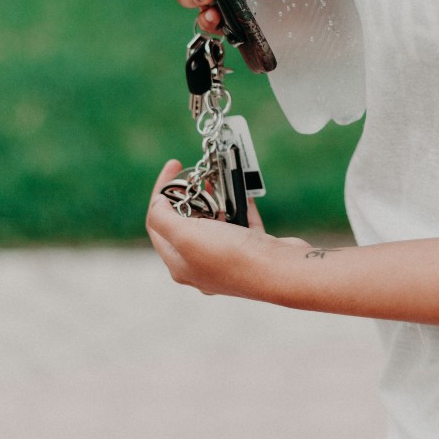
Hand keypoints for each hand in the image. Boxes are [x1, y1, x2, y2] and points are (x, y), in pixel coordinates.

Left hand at [146, 160, 312, 298]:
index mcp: (180, 264)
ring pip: (215, 222)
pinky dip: (239, 205)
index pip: (158, 224)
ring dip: (216, 198)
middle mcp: (202, 265)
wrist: (281, 271)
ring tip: (218, 178)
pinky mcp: (253, 251)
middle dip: (190, 195)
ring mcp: (228, 259)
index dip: (161, 193)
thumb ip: (162, 218)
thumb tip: (157, 203)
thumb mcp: (185, 235)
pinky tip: (241, 190)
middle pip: (186, 223)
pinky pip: (241, 223)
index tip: (174, 167)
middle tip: (196, 174)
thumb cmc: (231, 256)